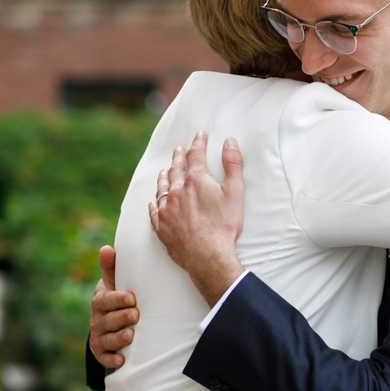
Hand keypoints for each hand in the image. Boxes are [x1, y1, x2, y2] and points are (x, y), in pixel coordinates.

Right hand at [89, 245, 138, 372]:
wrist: (110, 325)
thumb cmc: (116, 298)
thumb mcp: (114, 283)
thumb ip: (111, 267)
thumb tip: (106, 248)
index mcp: (100, 300)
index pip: (105, 299)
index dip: (117, 299)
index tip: (132, 297)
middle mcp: (97, 319)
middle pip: (106, 320)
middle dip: (121, 317)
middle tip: (135, 315)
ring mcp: (99, 337)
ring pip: (106, 339)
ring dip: (118, 338)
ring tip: (130, 335)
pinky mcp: (101, 353)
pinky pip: (105, 358)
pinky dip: (112, 360)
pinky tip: (121, 360)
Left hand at [149, 132, 246, 306]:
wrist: (208, 256)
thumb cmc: (224, 226)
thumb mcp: (235, 193)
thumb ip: (233, 165)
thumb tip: (230, 141)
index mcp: (195, 180)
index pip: (196, 155)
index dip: (199, 142)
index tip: (200, 134)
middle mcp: (177, 191)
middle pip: (176, 168)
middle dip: (179, 156)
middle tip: (179, 149)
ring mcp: (167, 209)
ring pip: (162, 187)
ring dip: (164, 176)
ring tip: (165, 170)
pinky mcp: (161, 227)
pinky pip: (154, 210)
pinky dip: (154, 203)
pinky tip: (153, 201)